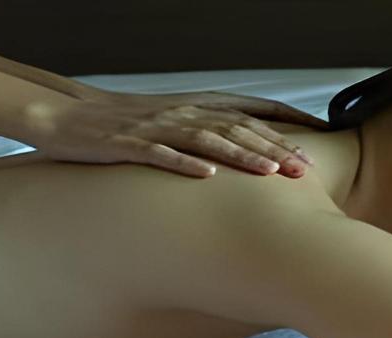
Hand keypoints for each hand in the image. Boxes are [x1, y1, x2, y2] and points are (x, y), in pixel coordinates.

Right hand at [23, 91, 327, 177]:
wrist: (73, 118)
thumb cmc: (132, 125)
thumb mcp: (179, 121)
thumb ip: (215, 130)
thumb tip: (256, 148)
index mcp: (198, 106)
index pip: (251, 109)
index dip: (285, 120)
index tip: (318, 135)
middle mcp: (183, 113)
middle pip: (237, 128)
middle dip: (274, 146)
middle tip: (305, 168)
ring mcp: (157, 128)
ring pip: (207, 140)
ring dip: (241, 156)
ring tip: (271, 172)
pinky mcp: (130, 145)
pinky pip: (161, 155)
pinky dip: (185, 164)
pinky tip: (207, 176)